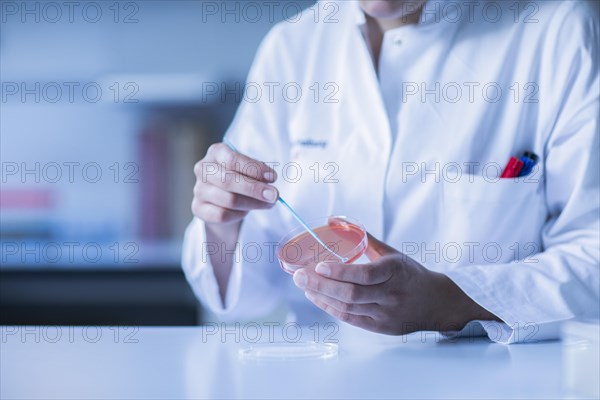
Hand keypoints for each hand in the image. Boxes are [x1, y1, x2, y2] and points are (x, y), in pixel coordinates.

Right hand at [192, 142, 278, 225]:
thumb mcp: (249, 170)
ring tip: (267, 204)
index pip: (232, 160)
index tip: (273, 177)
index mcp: (216, 152)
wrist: (222, 199)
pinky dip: (239, 215)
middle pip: (228, 181)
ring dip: (253, 204)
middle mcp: (203, 169)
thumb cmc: (239, 178)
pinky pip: (222, 215)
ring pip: (229, 200)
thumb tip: (269, 181)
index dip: (254, 169)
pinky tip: (246, 211)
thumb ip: (257, 173)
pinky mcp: (198, 208)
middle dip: (255, 189)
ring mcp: (198, 189)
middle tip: (274, 195)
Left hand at [293, 234, 498, 333]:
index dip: (339, 272)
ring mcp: (385, 313)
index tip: (318, 265)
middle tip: (298, 276)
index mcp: (395, 271)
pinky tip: (317, 298)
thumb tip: (336, 220)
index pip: (364, 274)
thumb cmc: (410, 274)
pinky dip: (331, 308)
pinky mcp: (380, 328)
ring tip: (303, 285)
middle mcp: (390, 294)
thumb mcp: (393, 254)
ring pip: (348, 307)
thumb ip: (365, 238)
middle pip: (351, 294)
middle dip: (321, 285)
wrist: (436, 304)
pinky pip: (350, 318)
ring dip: (322, 297)